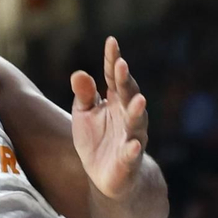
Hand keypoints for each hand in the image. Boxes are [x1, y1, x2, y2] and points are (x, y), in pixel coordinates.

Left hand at [70, 37, 149, 199]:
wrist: (108, 177)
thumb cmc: (96, 139)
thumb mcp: (84, 114)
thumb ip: (83, 95)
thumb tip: (78, 73)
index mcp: (115, 101)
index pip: (114, 77)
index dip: (113, 60)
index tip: (111, 41)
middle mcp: (127, 116)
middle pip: (128, 95)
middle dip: (126, 80)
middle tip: (121, 64)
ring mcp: (132, 137)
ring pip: (137, 123)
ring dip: (137, 111)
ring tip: (138, 99)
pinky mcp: (130, 161)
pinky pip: (133, 154)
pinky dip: (133, 150)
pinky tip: (133, 145)